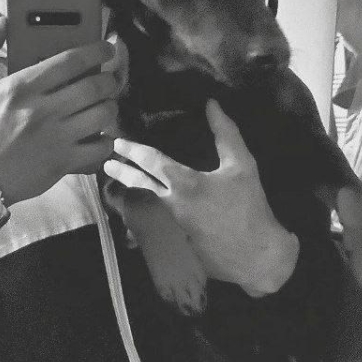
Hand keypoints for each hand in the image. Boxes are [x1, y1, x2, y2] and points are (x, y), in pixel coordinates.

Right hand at [0, 18, 118, 204]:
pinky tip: (100, 136)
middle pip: (94, 86)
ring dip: (110, 107)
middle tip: (110, 79)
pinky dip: (107, 141)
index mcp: (21, 87)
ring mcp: (55, 138)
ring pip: (103, 114)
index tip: (107, 48)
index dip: (96, 50)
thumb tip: (1, 22)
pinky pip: (101, 147)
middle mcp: (41, 110)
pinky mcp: (63, 163)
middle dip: (110, 79)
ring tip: (105, 105)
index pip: (70, 61)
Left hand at [103, 99, 299, 296]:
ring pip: (151, 200)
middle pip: (142, 184)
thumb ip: (226, 133)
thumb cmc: (248, 207)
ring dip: (138, 186)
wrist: (256, 256)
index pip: (151, 161)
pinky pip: (164, 214)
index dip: (133, 149)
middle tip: (106, 164)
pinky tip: (159, 198)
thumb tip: (211, 104)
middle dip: (123, 171)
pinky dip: (156, 201)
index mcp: (184, 184)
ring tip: (126, 177)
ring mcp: (175, 224)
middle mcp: (173, 203)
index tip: (117, 142)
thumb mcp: (242, 165)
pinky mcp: (182, 238)